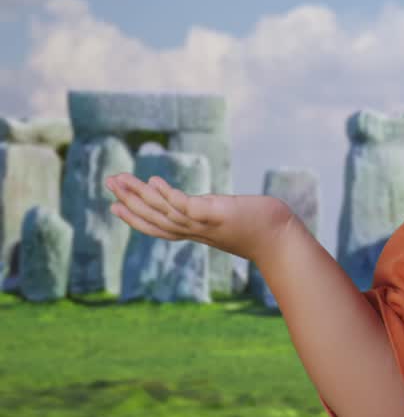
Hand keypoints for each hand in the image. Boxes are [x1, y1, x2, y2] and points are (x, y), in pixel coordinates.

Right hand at [104, 172, 294, 263]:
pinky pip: (186, 206)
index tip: (114, 206)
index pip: (159, 227)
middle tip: (108, 183)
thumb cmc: (261, 227)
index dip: (136, 218)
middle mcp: (196, 230)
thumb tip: (211, 206)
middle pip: (154, 218)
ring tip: (120, 179)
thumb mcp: (230, 218)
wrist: (281, 238)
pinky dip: (168, 195)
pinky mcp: (217, 214)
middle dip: (129, 202)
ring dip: (140, 195)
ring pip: (164, 211)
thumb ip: (215, 213)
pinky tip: (153, 181)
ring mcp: (205, 223)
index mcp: (196, 232)